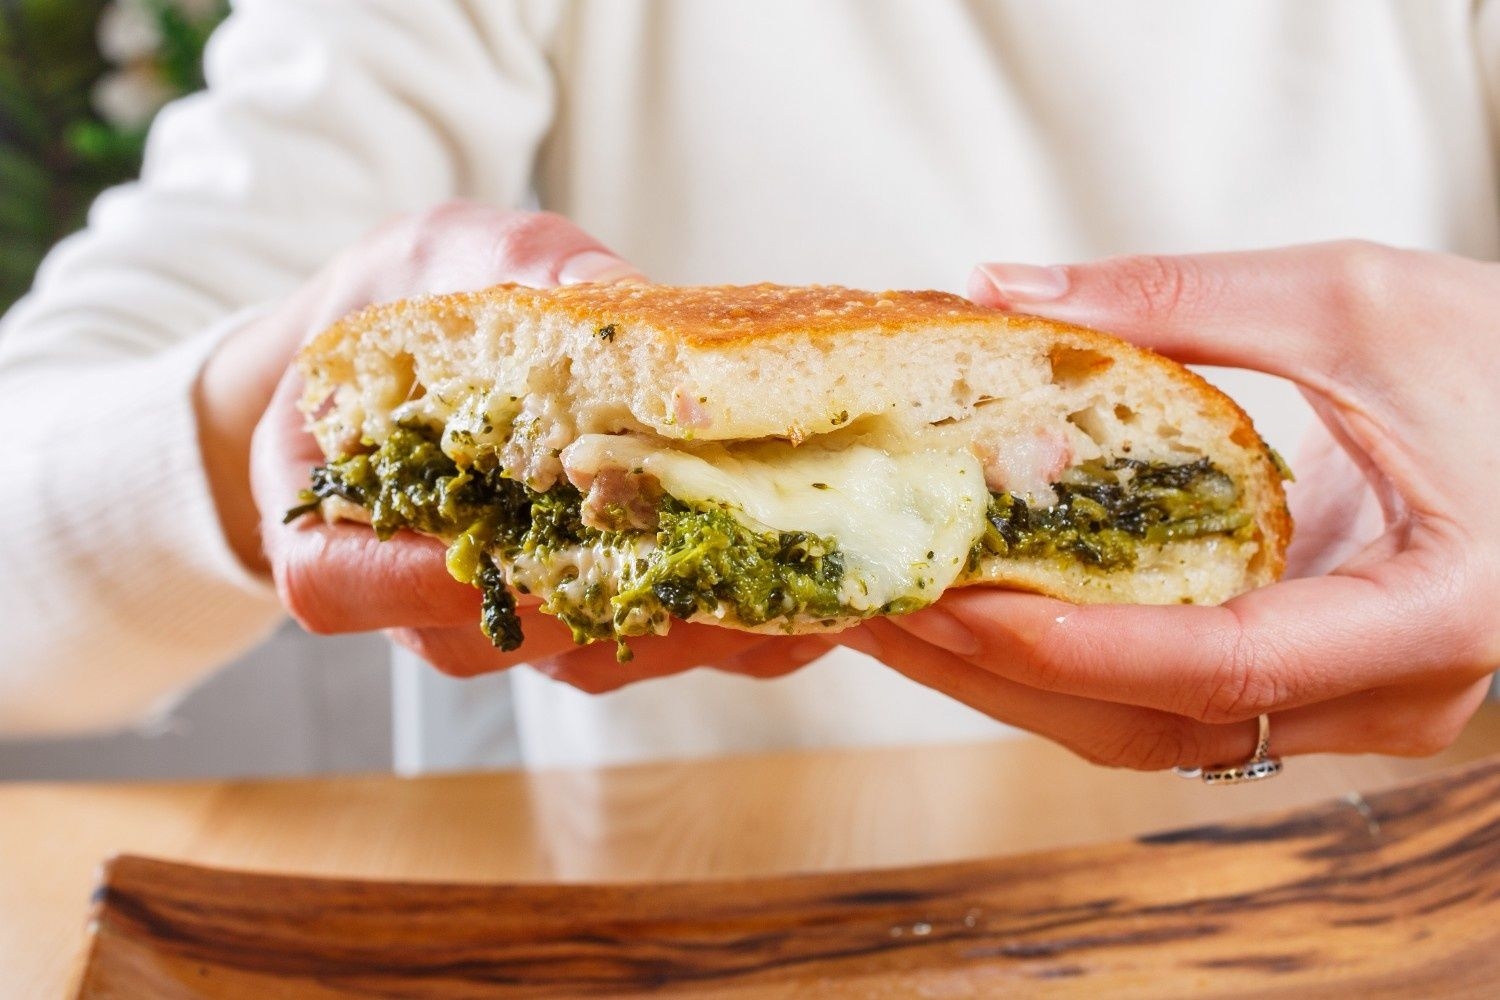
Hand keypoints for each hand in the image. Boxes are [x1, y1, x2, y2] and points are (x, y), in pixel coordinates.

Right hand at [245, 202, 832, 689]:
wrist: (435, 342)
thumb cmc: (419, 297)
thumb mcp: (450, 256)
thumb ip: (508, 274)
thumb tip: (614, 294)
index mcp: (335, 507)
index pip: (338, 583)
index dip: (405, 586)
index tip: (497, 558)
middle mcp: (417, 581)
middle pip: (481, 635)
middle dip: (593, 608)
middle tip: (689, 581)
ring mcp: (507, 604)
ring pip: (577, 652)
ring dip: (674, 632)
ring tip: (778, 598)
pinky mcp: (585, 606)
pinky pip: (642, 640)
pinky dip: (719, 629)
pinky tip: (804, 608)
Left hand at [856, 242, 1498, 768]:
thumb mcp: (1362, 303)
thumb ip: (1185, 302)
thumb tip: (1007, 291)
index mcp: (1431, 618)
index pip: (1225, 661)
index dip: (1077, 640)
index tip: (954, 603)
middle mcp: (1388, 698)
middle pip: (1158, 721)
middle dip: (1001, 673)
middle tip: (874, 607)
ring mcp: (1350, 711)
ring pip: (1150, 730)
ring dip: (1014, 680)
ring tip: (897, 612)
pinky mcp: (1312, 691)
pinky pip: (1168, 703)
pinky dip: (1067, 664)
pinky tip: (983, 610)